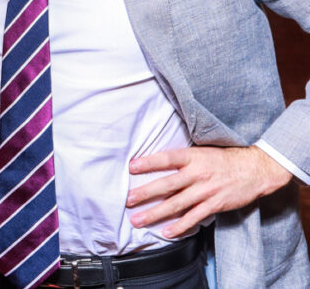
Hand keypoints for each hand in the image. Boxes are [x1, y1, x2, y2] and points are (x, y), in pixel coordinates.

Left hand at [127, 145, 292, 237]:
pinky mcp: (214, 204)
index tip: (131, 167)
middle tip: (127, 200)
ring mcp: (205, 191)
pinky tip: (166, 232)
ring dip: (155, 213)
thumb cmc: (224, 159)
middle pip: (166, 184)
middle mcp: (197, 174)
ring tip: (138, 220)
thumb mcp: (201, 151)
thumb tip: (157, 162)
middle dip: (145, 193)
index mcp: (192, 157)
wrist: (255, 169)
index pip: (166, 158)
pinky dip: (179, 226)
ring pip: (176, 204)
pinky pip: (193, 217)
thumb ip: (182, 158)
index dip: (148, 162)